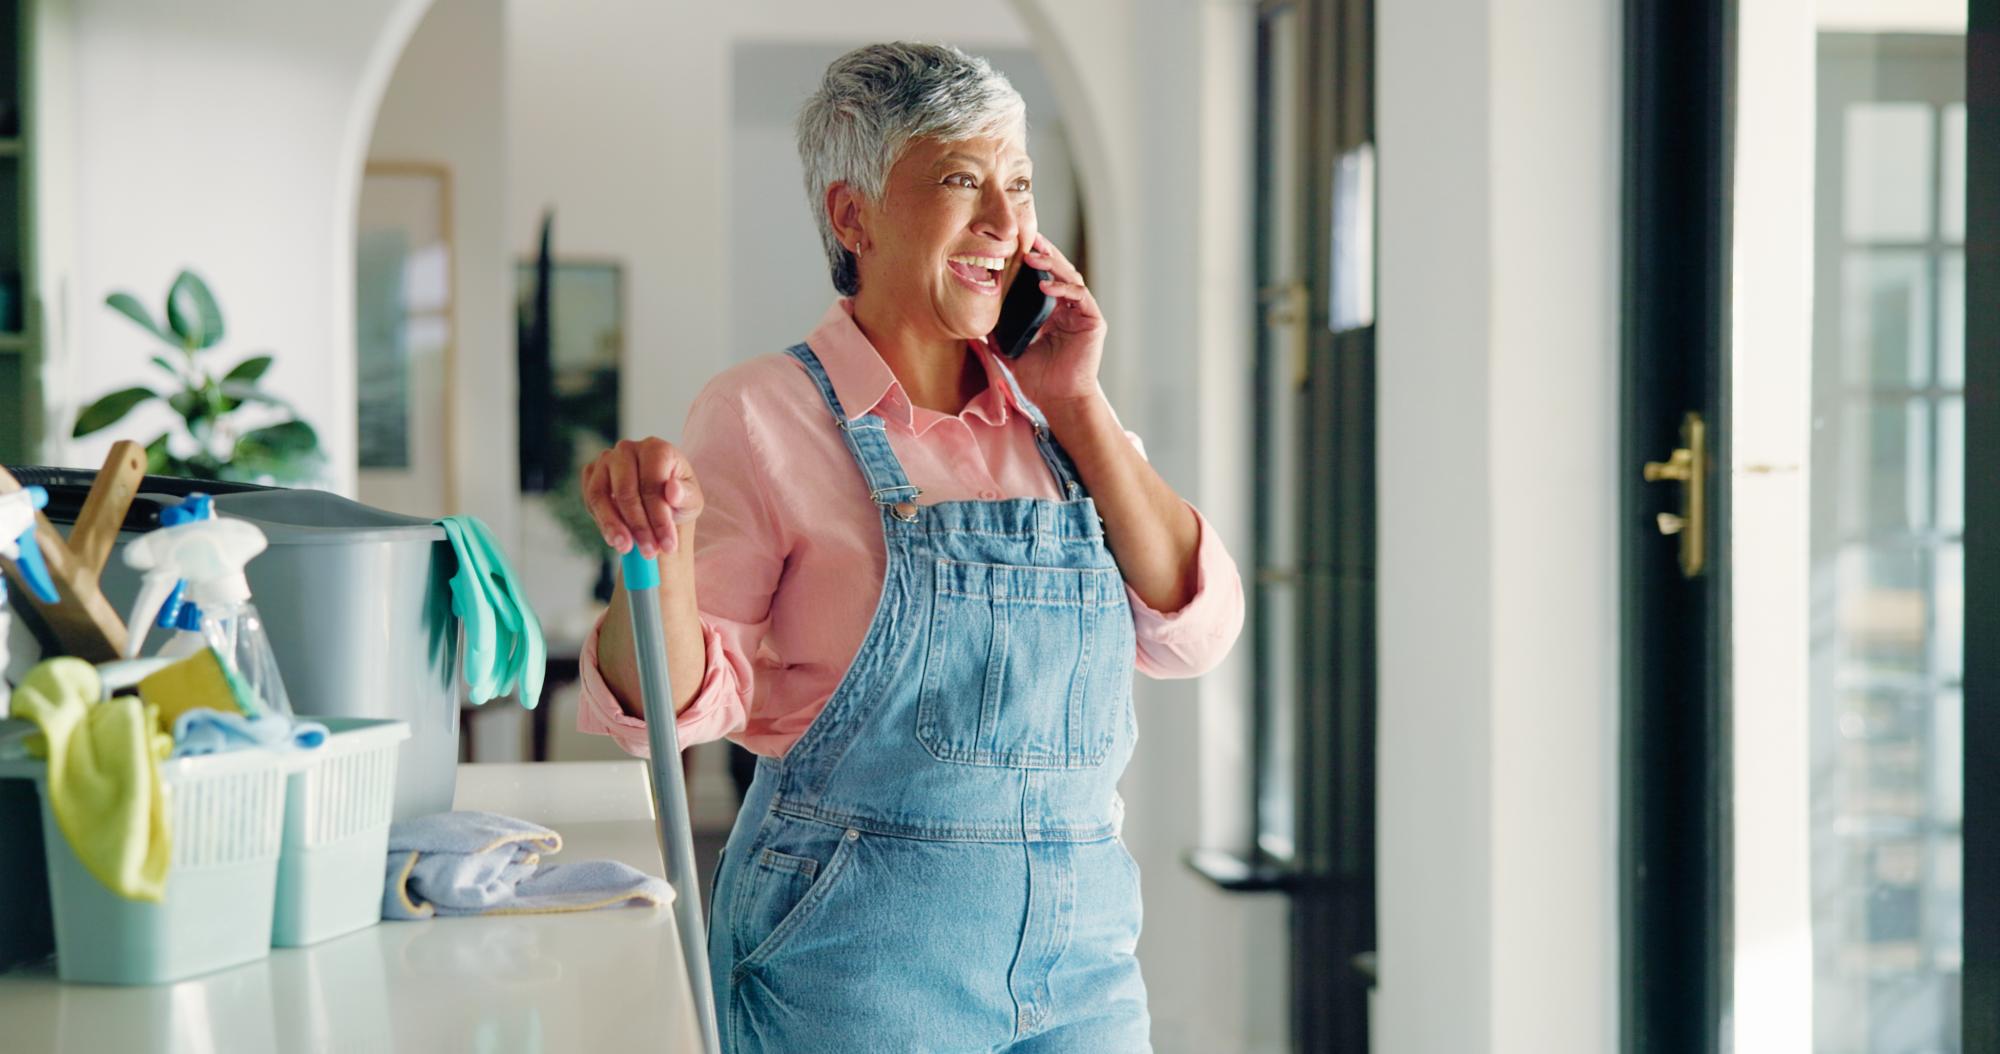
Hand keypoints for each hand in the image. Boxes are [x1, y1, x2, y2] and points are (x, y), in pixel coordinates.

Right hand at [582, 438, 703, 558]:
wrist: (659, 499)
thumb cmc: (677, 497)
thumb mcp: (691, 500)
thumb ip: (686, 496)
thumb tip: (673, 491)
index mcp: (656, 448)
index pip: (652, 484)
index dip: (659, 518)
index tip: (667, 545)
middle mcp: (627, 449)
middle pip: (625, 491)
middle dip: (638, 526)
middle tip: (648, 552)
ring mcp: (605, 460)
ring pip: (600, 495)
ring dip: (613, 526)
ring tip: (626, 549)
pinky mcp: (591, 474)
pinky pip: (590, 500)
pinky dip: (601, 521)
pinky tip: (615, 538)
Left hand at [1008, 234, 1105, 410]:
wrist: (1058, 400)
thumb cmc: (1038, 379)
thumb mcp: (1009, 352)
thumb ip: (996, 336)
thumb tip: (970, 325)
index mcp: (1050, 311)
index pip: (1042, 277)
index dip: (1031, 260)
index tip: (1013, 245)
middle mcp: (1068, 308)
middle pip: (1058, 271)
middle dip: (1043, 253)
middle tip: (1026, 237)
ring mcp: (1082, 313)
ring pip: (1070, 278)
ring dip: (1052, 265)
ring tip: (1032, 257)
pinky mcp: (1093, 321)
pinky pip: (1080, 297)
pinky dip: (1063, 289)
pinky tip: (1046, 286)